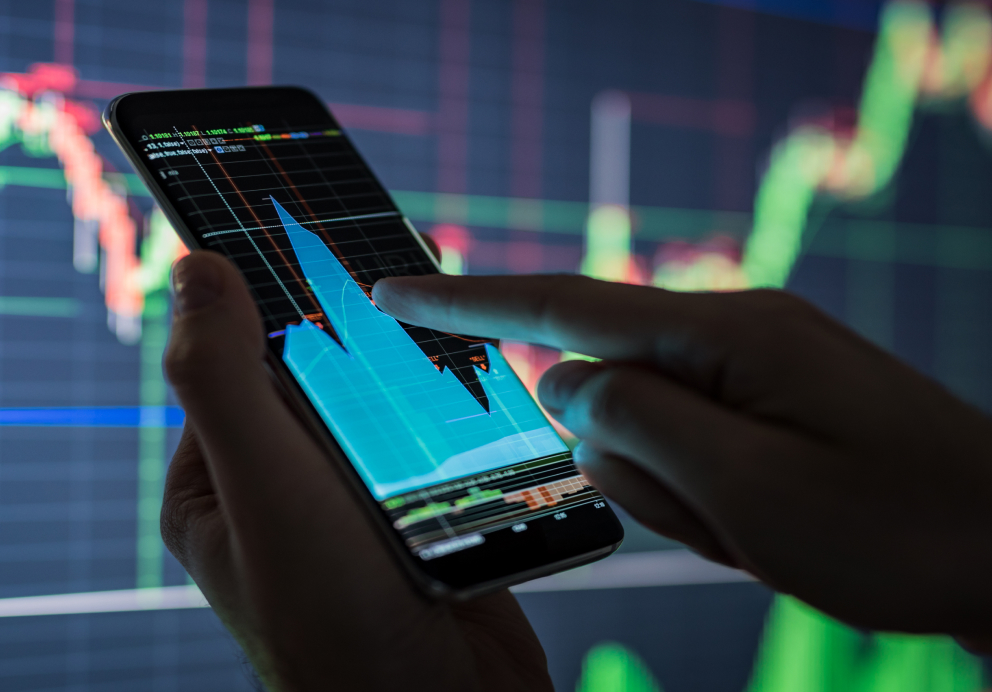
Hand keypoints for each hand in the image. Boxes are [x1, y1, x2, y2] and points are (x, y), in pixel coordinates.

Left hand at [162, 251, 552, 691]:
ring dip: (406, 373)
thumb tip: (196, 269)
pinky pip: (425, 442)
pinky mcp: (413, 518)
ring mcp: (348, 506)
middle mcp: (278, 490)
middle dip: (353, 333)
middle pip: (315, 378)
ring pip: (378, 406)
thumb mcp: (266, 487)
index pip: (236, 361)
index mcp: (217, 482)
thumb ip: (226, 380)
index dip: (270, 296)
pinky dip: (446, 412)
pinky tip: (473, 384)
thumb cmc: (336, 617)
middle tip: (394, 274)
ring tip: (440, 328)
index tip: (310, 233)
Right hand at [372, 274, 991, 639]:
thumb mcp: (749, 490)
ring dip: (680, 496)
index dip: (468, 301)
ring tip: (764, 525)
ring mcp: (749, 370)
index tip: (392, 290)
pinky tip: (773, 522)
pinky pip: (687, 451)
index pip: (565, 307)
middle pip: (609, 390)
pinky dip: (707, 501)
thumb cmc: (896, 525)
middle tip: (726, 518)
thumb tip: (560, 381)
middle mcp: (731, 335)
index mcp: (725, 334)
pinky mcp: (761, 406)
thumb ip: (636, 424)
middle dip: (636, 467)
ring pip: (645, 433)